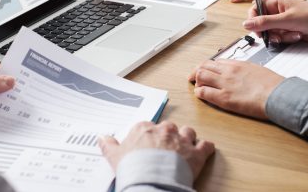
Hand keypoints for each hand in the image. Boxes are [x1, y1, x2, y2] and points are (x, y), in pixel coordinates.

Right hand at [98, 121, 214, 178]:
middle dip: (168, 136)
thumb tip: (101, 138)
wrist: (151, 181)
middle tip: (165, 149)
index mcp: (145, 128)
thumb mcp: (115, 157)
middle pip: (169, 127)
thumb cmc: (133, 168)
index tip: (148, 145)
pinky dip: (206, 148)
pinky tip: (205, 150)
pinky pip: (206, 145)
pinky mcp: (196, 152)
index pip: (148, 127)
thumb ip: (108, 145)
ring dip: (187, 139)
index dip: (149, 136)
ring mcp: (182, 139)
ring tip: (184, 148)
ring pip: (188, 132)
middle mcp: (164, 129)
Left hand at [189, 60, 283, 118]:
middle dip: (196, 71)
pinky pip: (203, 92)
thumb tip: (241, 72)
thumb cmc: (273, 84)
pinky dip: (199, 92)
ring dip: (196, 81)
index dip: (208, 67)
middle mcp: (228, 71)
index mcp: (237, 64)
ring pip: (200, 75)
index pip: (216, 61)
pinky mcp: (224, 98)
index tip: (206, 71)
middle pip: (204, 66)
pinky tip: (200, 95)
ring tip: (197, 86)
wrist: (279, 94)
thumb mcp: (257, 69)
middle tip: (193, 77)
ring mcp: (225, 84)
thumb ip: (245, 70)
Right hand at [243, 0, 307, 43]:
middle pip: (261, 23)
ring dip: (280, 36)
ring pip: (269, 32)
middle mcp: (276, 10)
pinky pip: (278, 37)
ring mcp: (281, 21)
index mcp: (275, 1)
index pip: (255, 10)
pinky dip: (286, 38)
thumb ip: (264, 22)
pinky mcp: (286, 30)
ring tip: (292, 33)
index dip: (254, 21)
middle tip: (277, 35)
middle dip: (270, 31)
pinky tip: (296, 35)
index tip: (257, 30)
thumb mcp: (286, 20)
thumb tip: (246, 24)